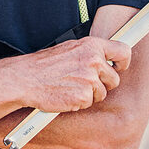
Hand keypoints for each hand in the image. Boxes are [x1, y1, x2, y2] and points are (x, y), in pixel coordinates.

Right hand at [12, 36, 130, 113]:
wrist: (25, 79)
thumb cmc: (44, 66)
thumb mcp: (69, 49)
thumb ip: (89, 53)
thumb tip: (106, 58)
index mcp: (91, 45)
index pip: (123, 51)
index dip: (123, 62)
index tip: (119, 67)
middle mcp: (93, 60)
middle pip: (114, 79)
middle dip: (102, 84)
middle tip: (83, 83)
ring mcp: (89, 79)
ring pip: (102, 93)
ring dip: (89, 94)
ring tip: (69, 87)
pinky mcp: (84, 96)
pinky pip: (89, 103)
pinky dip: (79, 103)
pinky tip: (65, 95)